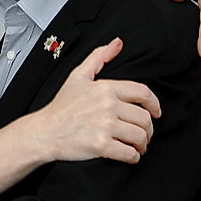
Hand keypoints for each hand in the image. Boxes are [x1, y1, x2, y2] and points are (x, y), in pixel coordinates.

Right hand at [30, 38, 160, 164]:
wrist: (45, 132)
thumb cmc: (61, 106)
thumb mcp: (77, 77)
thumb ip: (98, 58)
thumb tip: (117, 43)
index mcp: (105, 88)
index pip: (143, 93)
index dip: (155, 104)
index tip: (156, 112)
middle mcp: (107, 105)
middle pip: (144, 118)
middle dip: (148, 129)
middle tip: (144, 135)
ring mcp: (105, 126)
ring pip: (140, 136)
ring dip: (142, 145)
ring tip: (137, 147)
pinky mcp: (101, 145)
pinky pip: (129, 154)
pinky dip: (133, 157)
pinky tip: (129, 156)